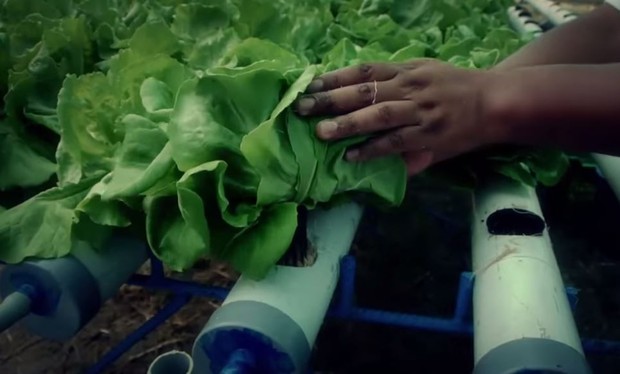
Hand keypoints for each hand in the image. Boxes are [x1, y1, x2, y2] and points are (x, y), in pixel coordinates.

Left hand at [294, 59, 503, 175]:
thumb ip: (394, 82)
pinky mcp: (430, 135)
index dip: (335, 77)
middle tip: (302, 107)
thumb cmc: (454, 88)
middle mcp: (410, 87)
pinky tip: (352, 156)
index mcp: (406, 71)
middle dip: (331, 99)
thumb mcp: (424, 73)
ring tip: (322, 132)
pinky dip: (374, 149)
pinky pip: (398, 142)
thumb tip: (353, 95)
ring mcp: (421, 111)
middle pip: (365, 91)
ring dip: (349, 124)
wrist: (494, 102)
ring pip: (379, 115)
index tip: (309, 85)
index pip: (364, 71)